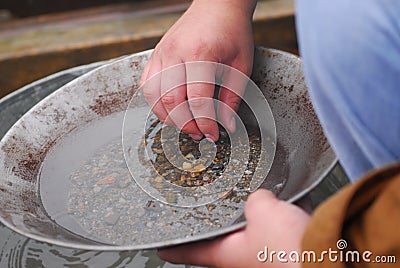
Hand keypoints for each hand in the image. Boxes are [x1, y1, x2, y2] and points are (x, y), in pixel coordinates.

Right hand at [141, 0, 255, 140]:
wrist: (217, 6)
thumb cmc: (232, 33)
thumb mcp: (241, 66)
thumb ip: (232, 98)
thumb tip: (227, 125)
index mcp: (201, 54)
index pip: (198, 100)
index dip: (205, 123)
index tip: (213, 135)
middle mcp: (176, 53)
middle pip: (172, 101)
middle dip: (186, 124)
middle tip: (199, 133)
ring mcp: (162, 53)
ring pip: (154, 95)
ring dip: (168, 116)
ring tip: (185, 123)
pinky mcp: (156, 54)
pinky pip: (146, 84)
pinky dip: (156, 101)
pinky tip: (171, 107)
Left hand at [158, 189, 309, 267]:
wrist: (328, 260)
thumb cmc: (290, 250)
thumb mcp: (261, 211)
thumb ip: (254, 198)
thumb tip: (262, 196)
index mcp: (226, 254)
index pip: (186, 251)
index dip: (170, 245)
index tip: (159, 243)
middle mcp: (243, 256)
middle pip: (220, 235)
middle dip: (218, 216)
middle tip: (209, 199)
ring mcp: (264, 252)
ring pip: (252, 227)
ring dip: (255, 211)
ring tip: (255, 192)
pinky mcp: (285, 247)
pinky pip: (278, 224)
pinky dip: (281, 211)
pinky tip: (288, 197)